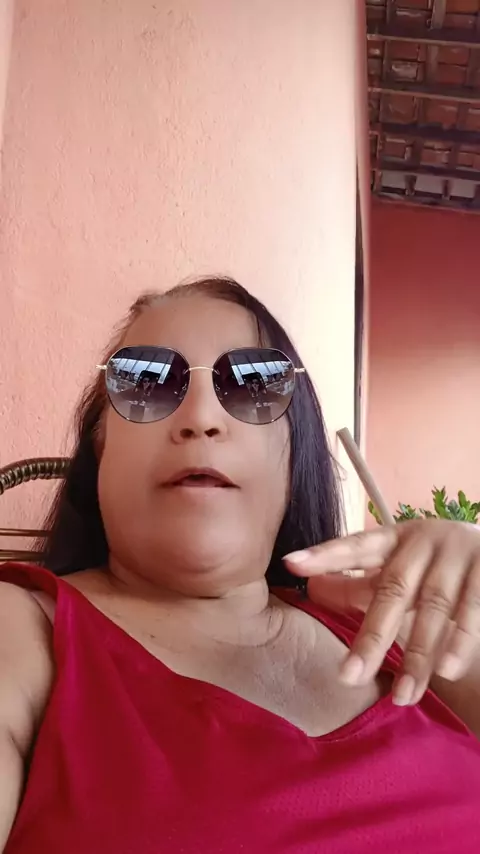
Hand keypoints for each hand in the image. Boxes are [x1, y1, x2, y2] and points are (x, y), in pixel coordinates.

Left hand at [284, 520, 479, 706]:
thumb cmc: (437, 564)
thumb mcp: (400, 567)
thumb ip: (362, 582)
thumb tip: (312, 588)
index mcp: (395, 537)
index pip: (356, 546)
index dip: (325, 554)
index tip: (291, 564)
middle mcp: (423, 540)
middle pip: (392, 590)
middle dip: (371, 637)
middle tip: (347, 678)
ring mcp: (458, 553)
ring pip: (433, 608)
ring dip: (417, 655)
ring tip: (401, 697)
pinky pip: (472, 610)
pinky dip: (460, 642)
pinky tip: (446, 671)